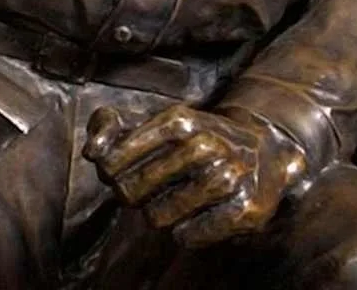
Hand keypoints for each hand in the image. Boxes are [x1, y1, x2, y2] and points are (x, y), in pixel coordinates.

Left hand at [83, 102, 307, 246]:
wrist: (266, 148)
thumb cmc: (196, 136)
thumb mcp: (155, 120)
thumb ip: (112, 126)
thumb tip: (91, 153)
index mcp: (177, 120)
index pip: (115, 157)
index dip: (108, 170)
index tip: (115, 171)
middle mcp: (203, 145)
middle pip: (131, 190)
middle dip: (128, 195)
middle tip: (139, 191)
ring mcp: (227, 177)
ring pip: (158, 217)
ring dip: (156, 215)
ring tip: (166, 203)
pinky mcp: (245, 209)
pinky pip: (190, 236)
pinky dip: (184, 233)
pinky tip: (189, 219)